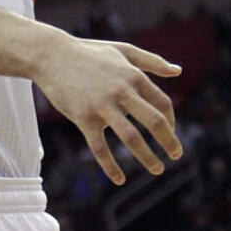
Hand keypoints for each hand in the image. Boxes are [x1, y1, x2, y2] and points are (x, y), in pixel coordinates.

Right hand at [34, 35, 183, 184]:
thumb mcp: (123, 51)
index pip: (163, 103)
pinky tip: (120, 179)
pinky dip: (111, 166)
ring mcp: (102, 105)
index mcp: (133, 76)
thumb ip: (151, 61)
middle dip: (169, 142)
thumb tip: (178, 71)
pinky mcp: (83, 117)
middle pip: (154, 121)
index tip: (170, 133)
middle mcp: (121, 91)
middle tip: (176, 156)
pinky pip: (100, 148)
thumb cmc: (90, 53)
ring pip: (131, 138)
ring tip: (157, 169)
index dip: (171, 121)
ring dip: (148, 157)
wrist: (52, 56)